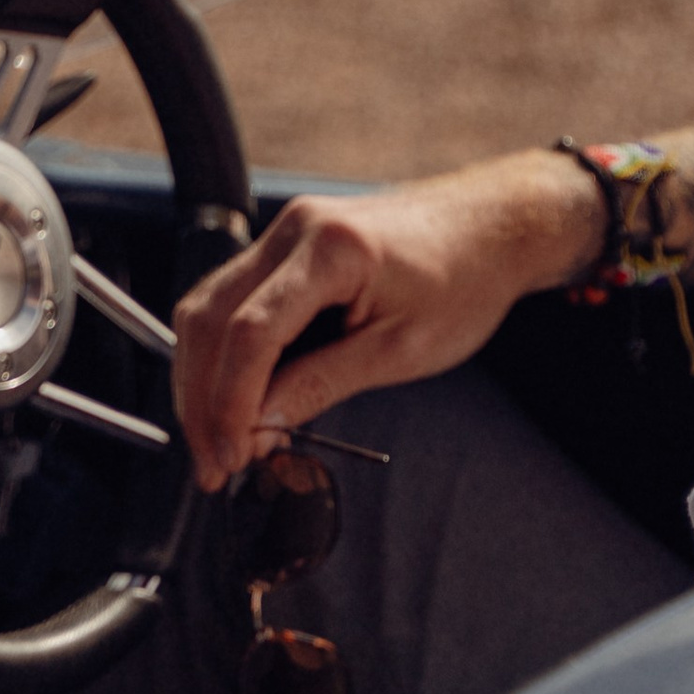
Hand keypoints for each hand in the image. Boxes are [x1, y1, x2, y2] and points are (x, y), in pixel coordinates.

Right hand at [173, 150, 600, 489]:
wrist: (491, 227)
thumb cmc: (464, 283)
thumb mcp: (401, 350)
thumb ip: (322, 385)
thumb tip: (257, 429)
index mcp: (332, 249)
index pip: (251, 332)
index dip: (229, 403)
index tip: (230, 457)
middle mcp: (295, 229)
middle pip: (212, 318)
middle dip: (201, 400)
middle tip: (213, 466)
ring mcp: (286, 231)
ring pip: (209, 308)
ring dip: (203, 378)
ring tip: (218, 443)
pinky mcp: (287, 245)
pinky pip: (232, 298)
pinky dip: (223, 353)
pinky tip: (234, 398)